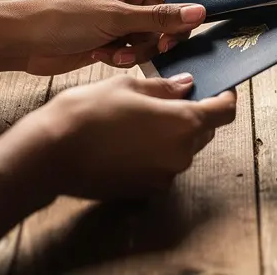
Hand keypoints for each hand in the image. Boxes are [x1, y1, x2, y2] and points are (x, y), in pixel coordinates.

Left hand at [12, 0, 204, 74]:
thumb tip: (199, 12)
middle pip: (167, 17)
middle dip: (161, 35)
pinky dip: (126, 57)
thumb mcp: (115, 17)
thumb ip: (159, 17)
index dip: (184, 5)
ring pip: (153, 38)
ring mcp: (121, 20)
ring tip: (119, 54)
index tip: (190, 25)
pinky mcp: (113, 41)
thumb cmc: (63, 18)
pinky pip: (136, 51)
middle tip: (158, 47)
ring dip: (140, 50)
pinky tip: (105, 57)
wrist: (25, 43)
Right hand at [14, 74, 236, 199]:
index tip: (220, 89)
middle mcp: (181, 153)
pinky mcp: (145, 190)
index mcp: (183, 123)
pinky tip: (129, 140)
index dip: (225, 98)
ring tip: (141, 119)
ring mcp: (164, 176)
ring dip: (172, 134)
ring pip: (182, 150)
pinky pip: (162, 166)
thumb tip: (186, 87)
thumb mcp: (127, 86)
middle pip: (204, 131)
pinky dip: (155, 153)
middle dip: (194, 114)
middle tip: (170, 98)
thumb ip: (163, 88)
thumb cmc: (88, 113)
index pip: (223, 111)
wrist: (51, 154)